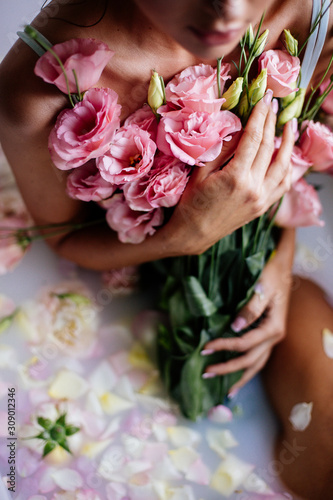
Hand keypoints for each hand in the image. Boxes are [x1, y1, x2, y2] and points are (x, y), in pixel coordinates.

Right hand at [162, 97, 295, 256]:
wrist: (194, 234)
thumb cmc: (191, 203)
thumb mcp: (201, 173)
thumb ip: (223, 150)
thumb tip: (240, 129)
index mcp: (236, 177)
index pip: (253, 139)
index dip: (259, 117)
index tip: (264, 100)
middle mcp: (254, 188)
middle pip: (268, 148)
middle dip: (271, 123)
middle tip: (273, 105)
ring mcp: (261, 199)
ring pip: (283, 165)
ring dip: (288, 143)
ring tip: (290, 125)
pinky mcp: (263, 207)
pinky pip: (283, 184)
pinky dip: (288, 167)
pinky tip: (287, 155)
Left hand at [201, 230, 294, 394]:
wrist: (282, 266)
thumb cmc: (271, 274)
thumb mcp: (261, 287)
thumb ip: (250, 308)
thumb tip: (236, 327)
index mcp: (274, 327)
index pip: (244, 343)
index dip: (224, 347)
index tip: (205, 349)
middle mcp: (275, 336)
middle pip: (250, 360)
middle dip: (228, 368)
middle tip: (206, 373)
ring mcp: (272, 337)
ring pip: (257, 364)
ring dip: (240, 376)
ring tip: (225, 391)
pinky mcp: (268, 334)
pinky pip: (258, 357)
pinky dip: (248, 369)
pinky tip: (238, 376)